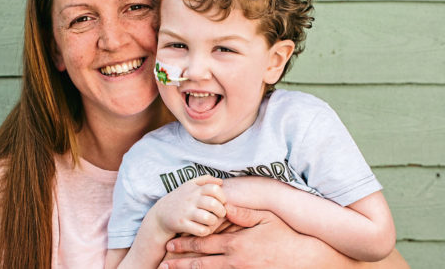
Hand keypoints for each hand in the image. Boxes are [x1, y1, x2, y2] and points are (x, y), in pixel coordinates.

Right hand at [153, 175, 226, 236]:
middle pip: (213, 204)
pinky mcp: (182, 224)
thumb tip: (220, 181)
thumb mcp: (190, 185)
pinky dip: (206, 231)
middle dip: (221, 211)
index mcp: (194, 188)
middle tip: (220, 214)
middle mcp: (190, 199)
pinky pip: (200, 230)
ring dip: (213, 222)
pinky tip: (204, 229)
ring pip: (208, 218)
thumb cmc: (180, 199)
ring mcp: (186, 212)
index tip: (221, 202)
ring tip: (212, 222)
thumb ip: (205, 180)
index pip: (214, 189)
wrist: (160, 214)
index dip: (222, 196)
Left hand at [159, 204, 357, 268]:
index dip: (185, 244)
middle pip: (201, 263)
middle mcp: (235, 262)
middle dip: (180, 262)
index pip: (204, 244)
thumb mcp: (265, 218)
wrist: (304, 259)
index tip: (170, 243)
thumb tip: (224, 204)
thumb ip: (242, 213)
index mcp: (236, 244)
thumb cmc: (285, 236)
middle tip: (163, 263)